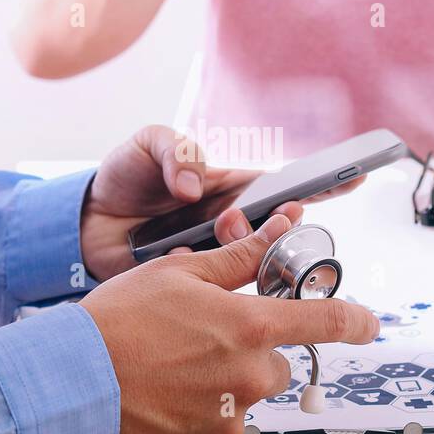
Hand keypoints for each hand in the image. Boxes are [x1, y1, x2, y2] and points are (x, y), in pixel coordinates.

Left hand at [79, 125, 363, 280]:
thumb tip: (194, 185)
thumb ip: (177, 153)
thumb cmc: (124, 176)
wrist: (82, 222)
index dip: (321, 185)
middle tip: (236, 213)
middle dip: (272, 225)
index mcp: (231, 187)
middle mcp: (231, 224)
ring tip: (213, 225)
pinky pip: (214, 288)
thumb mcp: (149, 145)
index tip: (351, 180)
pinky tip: (184, 258)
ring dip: (241, 250)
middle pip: (275, 231)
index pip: (284, 185)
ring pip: (249, 262)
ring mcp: (214, 257)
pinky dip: (207, 277)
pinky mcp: (192, 285)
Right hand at [83, 214, 379, 433]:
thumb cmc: (116, 324)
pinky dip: (192, 418)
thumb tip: (277, 230)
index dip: (356, 321)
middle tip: (198, 344)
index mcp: (250, 328)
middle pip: (274, 367)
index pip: (327, 323)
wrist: (67, 383)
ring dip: (217, 388)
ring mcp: (227, 422)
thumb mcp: (179, 274)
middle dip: (247, 356)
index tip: (368, 323)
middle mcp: (249, 378)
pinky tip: (159, 400)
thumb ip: (237, 259)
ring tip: (167, 372)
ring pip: (241, 401)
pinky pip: (212, 432)